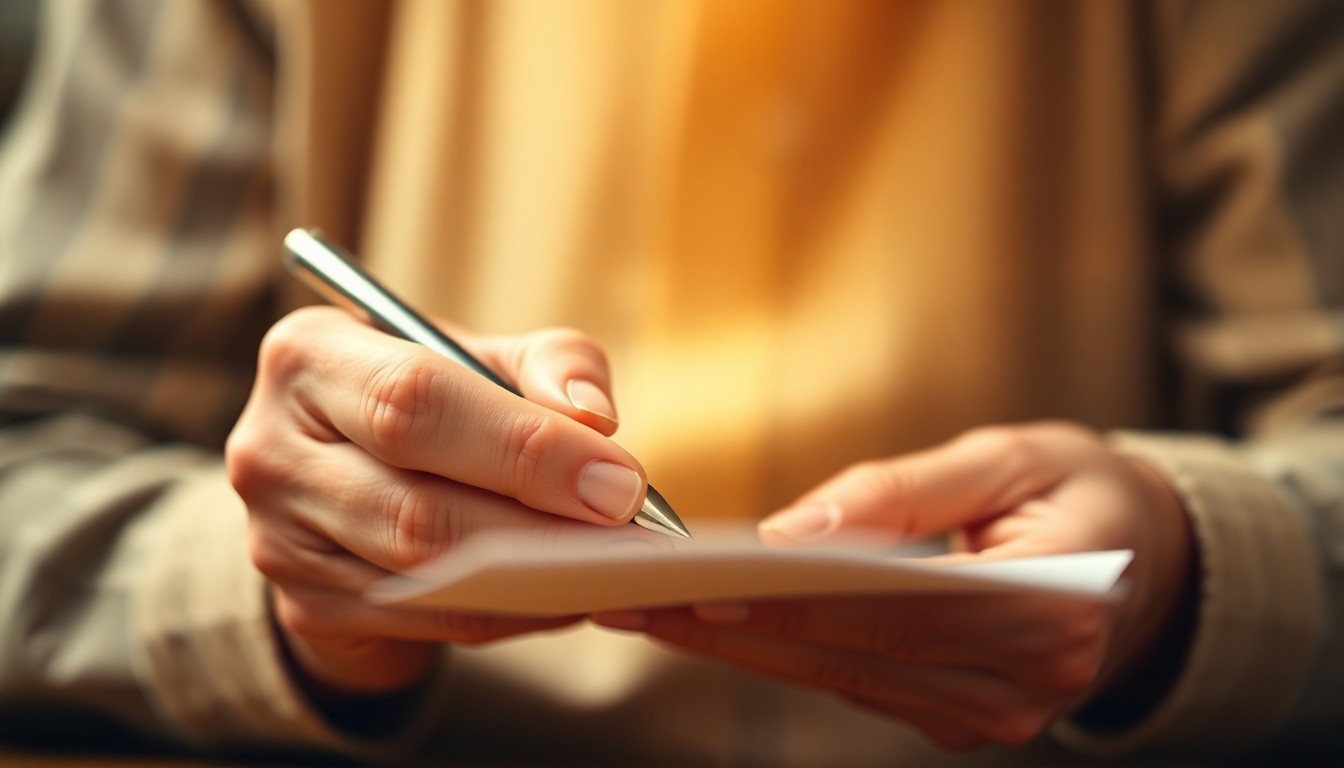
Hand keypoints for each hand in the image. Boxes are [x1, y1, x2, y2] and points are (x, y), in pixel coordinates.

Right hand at [227, 306, 650, 698]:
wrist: (348, 468)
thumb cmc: (436, 397)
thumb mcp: (483, 354)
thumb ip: (549, 364)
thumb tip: (596, 419)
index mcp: (308, 355)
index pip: (414, 402)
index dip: (523, 446)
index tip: (616, 478)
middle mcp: (271, 447)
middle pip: (414, 505)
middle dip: (536, 521)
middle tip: (627, 530)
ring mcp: (279, 538)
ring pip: (422, 576)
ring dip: (532, 576)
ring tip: (612, 564)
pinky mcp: (306, 606)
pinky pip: (428, 622)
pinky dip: (511, 612)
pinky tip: (569, 592)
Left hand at [595, 422, 1195, 750]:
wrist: (1148, 556)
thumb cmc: (1078, 488)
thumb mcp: (1007, 457)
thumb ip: (903, 493)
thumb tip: (794, 530)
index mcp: (1054, 609)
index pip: (900, 610)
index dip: (797, 602)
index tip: (703, 585)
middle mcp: (1027, 684)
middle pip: (856, 658)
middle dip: (739, 630)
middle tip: (639, 600)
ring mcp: (994, 716)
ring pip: (844, 681)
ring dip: (744, 648)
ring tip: (653, 611)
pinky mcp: (963, 721)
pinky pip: (860, 686)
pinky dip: (787, 654)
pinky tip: (719, 625)